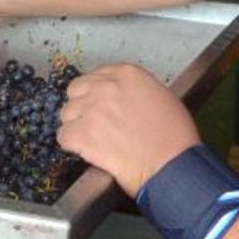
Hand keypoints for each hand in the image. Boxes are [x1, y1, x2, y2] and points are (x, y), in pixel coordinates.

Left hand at [57, 63, 199, 195]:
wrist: (172, 165)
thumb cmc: (175, 136)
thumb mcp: (161, 97)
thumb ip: (135, 91)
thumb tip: (123, 99)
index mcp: (126, 74)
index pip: (95, 76)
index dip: (95, 93)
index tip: (100, 106)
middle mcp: (105, 87)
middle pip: (76, 91)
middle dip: (82, 106)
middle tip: (93, 123)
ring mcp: (92, 109)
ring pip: (66, 114)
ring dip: (76, 126)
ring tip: (91, 140)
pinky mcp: (83, 134)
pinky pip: (63, 137)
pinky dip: (71, 145)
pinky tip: (85, 151)